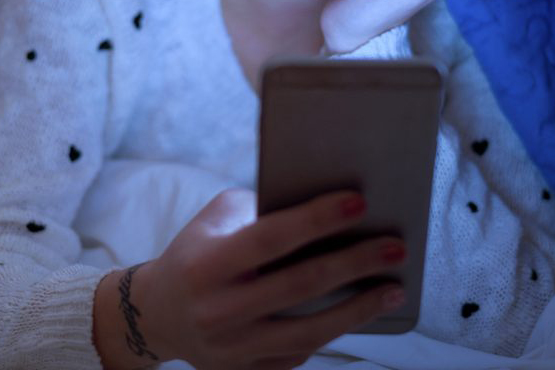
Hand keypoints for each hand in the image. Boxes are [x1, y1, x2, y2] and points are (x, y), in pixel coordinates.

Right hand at [107, 189, 405, 369]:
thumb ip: (260, 208)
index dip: (316, 219)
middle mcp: (220, 310)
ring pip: (309, 332)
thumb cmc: (194, 254)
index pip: (271, 238)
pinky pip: (300, 352)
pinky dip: (335, 331)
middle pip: (300, 285)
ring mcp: (235, 348)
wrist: (158, 314)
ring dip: (359, 309)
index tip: (359, 202)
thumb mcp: (215, 219)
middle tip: (395, 246)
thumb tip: (321, 204)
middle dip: (354, 263)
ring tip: (395, 287)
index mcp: (208, 264)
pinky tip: (361, 310)